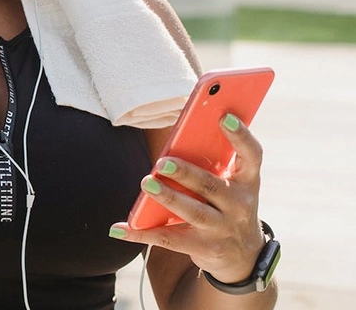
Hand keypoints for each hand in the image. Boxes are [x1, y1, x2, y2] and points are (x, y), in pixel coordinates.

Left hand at [110, 114, 267, 283]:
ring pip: (193, 212)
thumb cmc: (228, 204)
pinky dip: (140, 234)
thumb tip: (180, 134)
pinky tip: (119, 228)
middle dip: (186, 173)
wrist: (243, 254)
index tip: (223, 116)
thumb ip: (213, 162)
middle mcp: (239, 205)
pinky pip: (168, 239)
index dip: (240, 135)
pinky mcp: (202, 247)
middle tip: (162, 162)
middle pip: (211, 185)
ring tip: (147, 183)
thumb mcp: (232, 184)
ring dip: (168, 197)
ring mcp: (222, 228)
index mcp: (247, 181)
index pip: (252, 155)